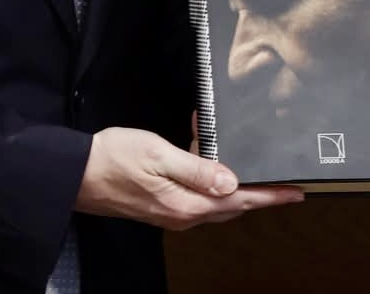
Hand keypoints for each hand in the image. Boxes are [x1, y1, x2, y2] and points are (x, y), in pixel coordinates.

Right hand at [75, 127, 302, 229]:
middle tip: (279, 177)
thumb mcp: (158, 154)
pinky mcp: (162, 207)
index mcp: (185, 205)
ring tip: (242, 159)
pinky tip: (209, 160)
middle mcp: (182, 216)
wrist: (74, 174)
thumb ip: (197, 168)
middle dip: (258, 190)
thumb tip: (232, 181)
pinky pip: (198, 197)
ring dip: (233, 183)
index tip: (295, 192)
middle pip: (233, 205)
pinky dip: (211, 180)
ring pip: (216, 202)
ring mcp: (171, 214)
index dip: (270, 195)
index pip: (240, 201)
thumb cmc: (112, 159)